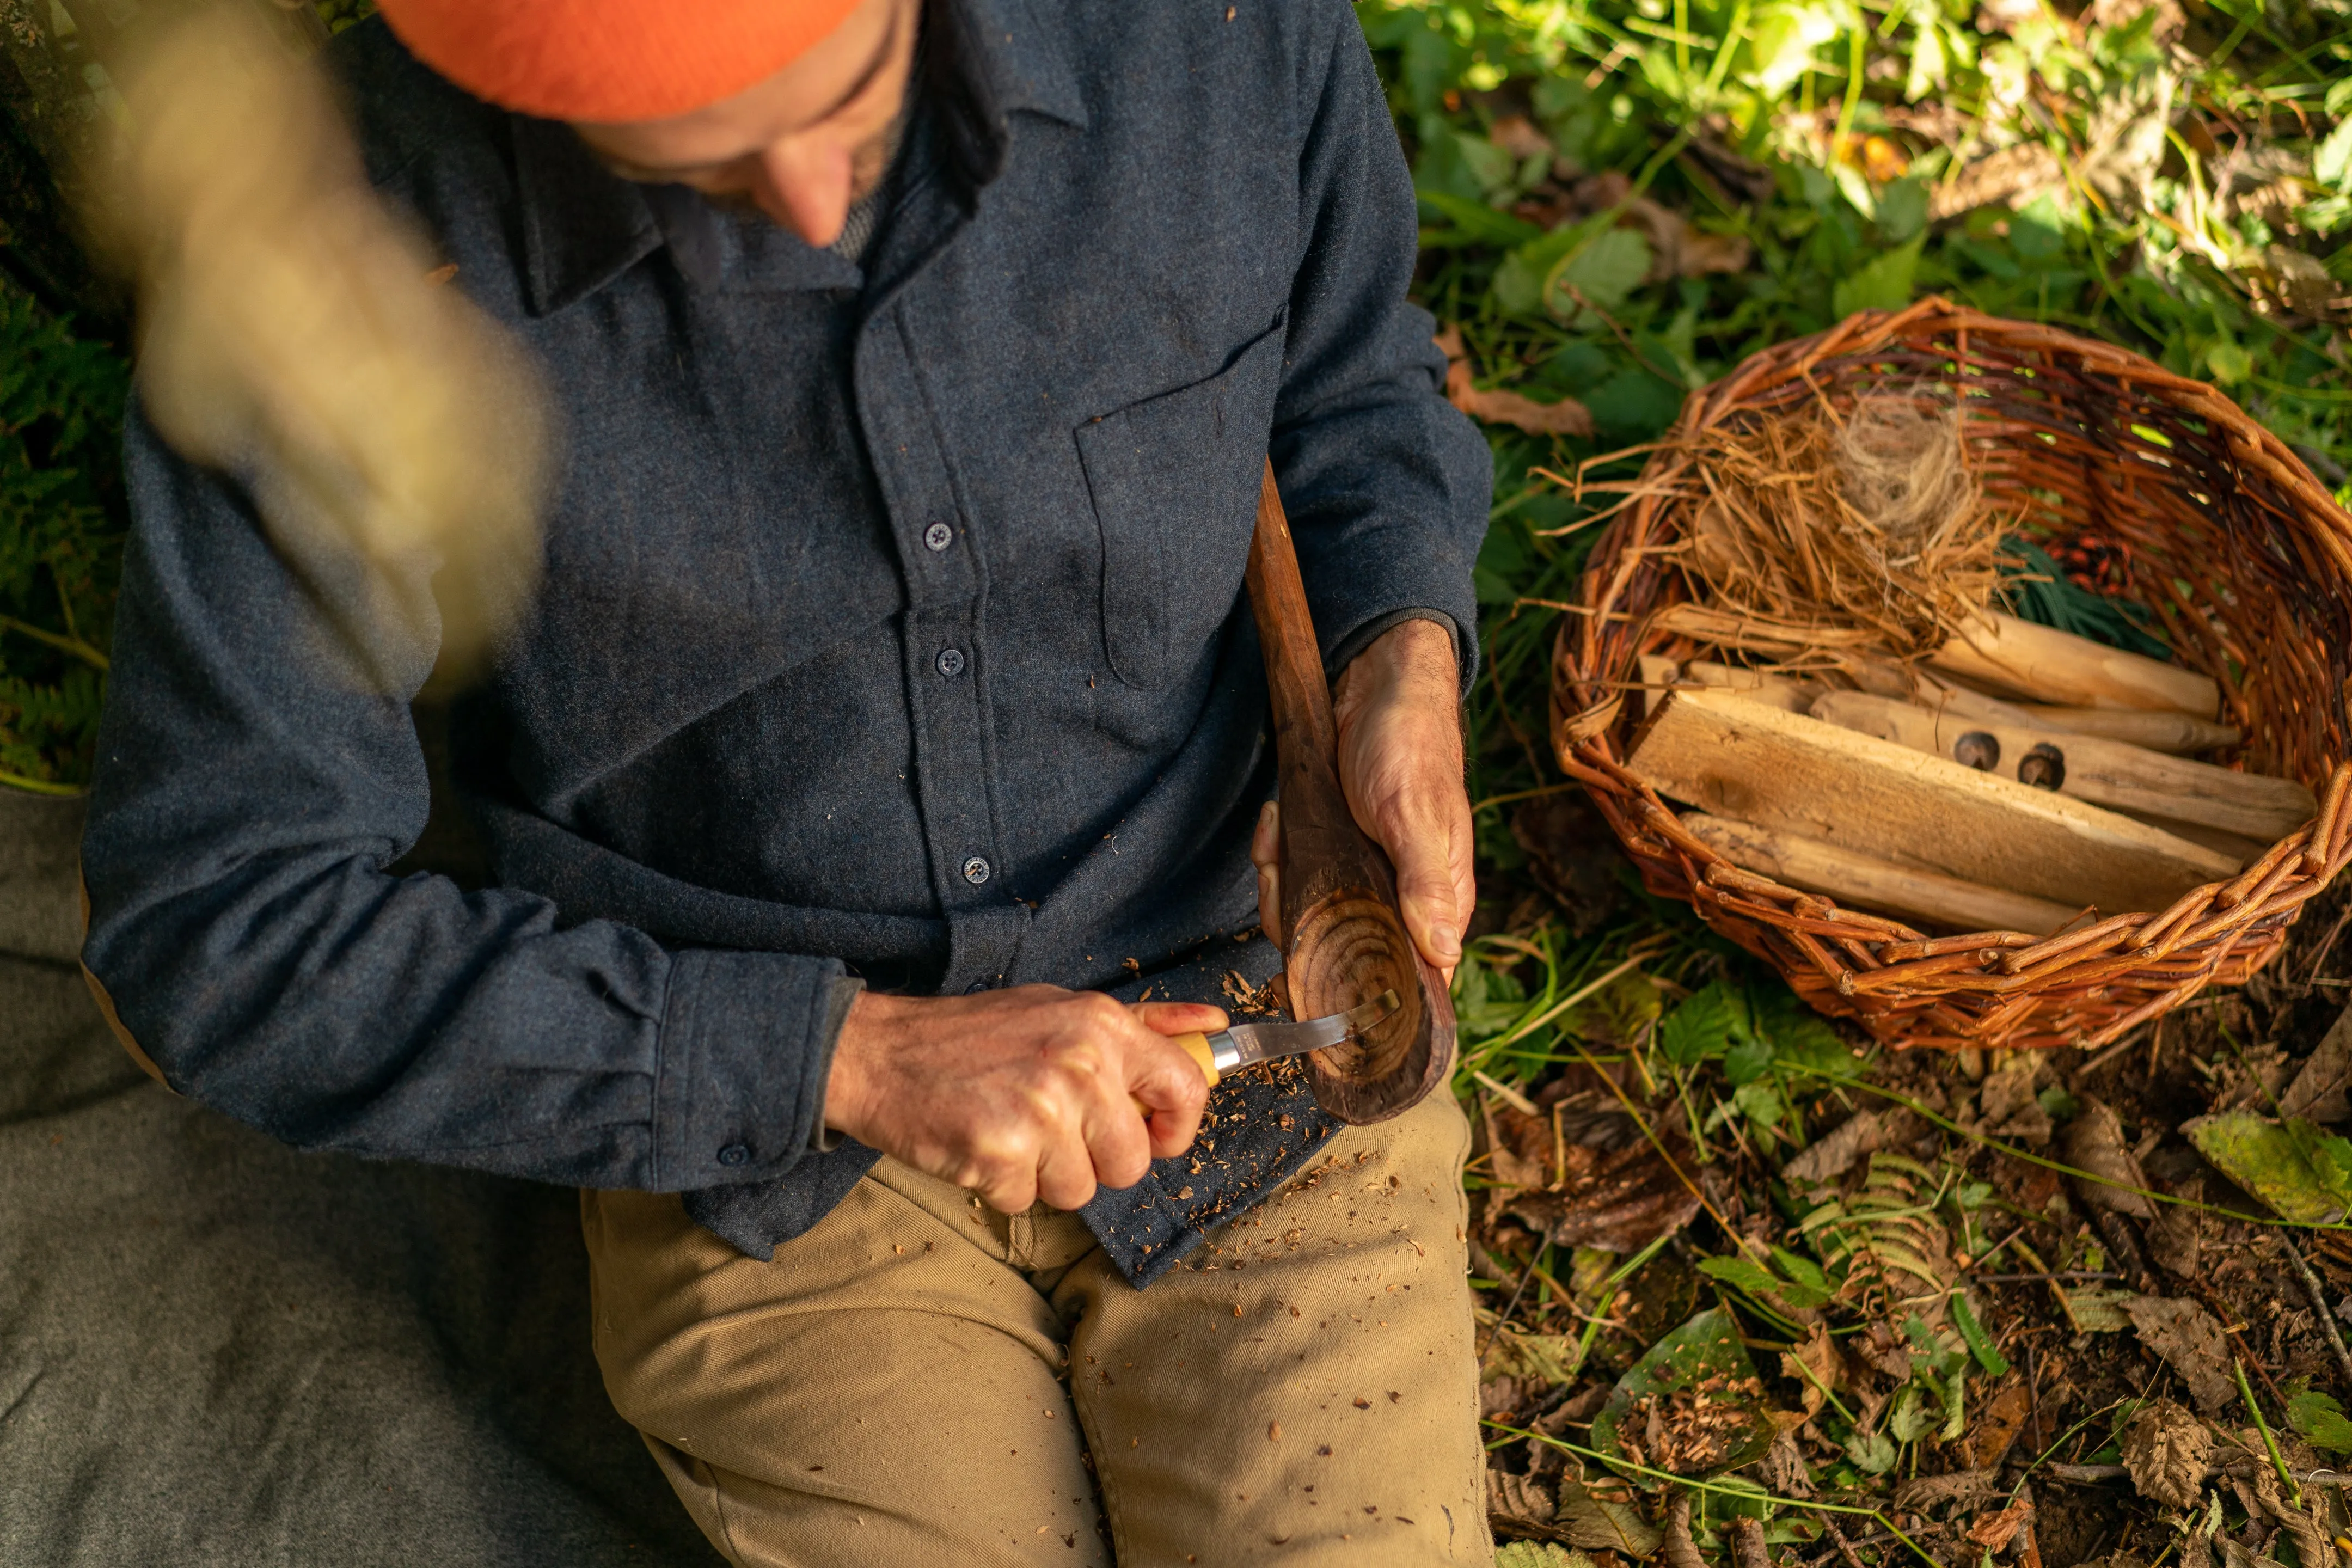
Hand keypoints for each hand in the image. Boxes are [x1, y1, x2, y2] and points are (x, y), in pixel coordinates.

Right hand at [821, 987, 1221, 1212]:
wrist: (880, 1052)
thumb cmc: (975, 1034)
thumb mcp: (1064, 1010)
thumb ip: (1144, 1025)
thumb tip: (1214, 1024)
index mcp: (1103, 1026)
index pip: (1185, 1088)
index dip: (1176, 1127)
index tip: (1153, 1135)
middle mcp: (1080, 1066)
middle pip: (1132, 1162)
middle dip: (1095, 1161)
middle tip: (1049, 1128)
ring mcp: (1040, 1112)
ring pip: (1081, 1190)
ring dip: (1045, 1175)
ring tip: (1008, 1130)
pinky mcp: (1000, 1154)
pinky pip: (1027, 1201)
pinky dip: (1002, 1185)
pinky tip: (979, 1144)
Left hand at [1254, 618, 1472, 981]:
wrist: (1377, 685)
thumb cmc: (1411, 746)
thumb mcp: (1416, 816)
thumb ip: (1426, 886)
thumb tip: (1444, 955)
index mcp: (1435, 903)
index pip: (1403, 976)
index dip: (1356, 980)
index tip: (1312, 961)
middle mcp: (1398, 898)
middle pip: (1339, 950)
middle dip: (1298, 914)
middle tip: (1287, 868)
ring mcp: (1360, 875)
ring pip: (1306, 912)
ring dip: (1279, 875)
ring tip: (1281, 831)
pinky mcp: (1330, 851)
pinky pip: (1292, 872)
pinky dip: (1276, 847)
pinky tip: (1279, 816)